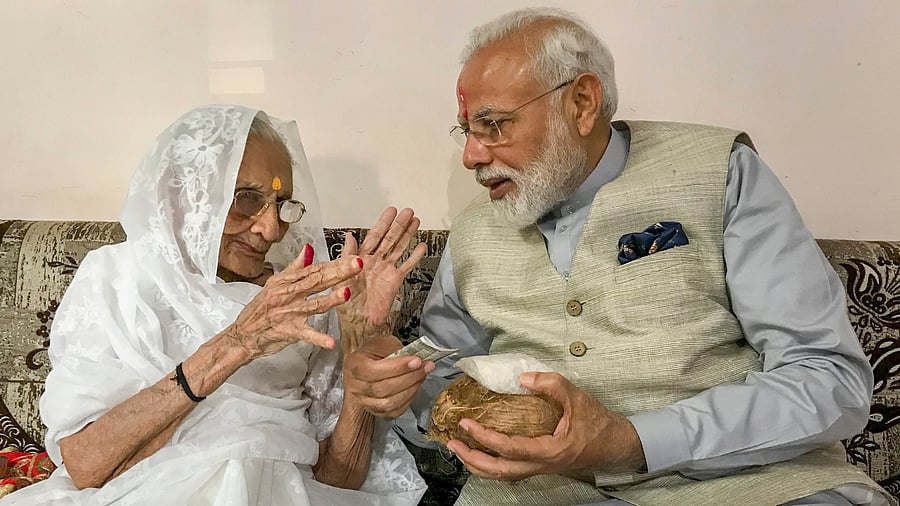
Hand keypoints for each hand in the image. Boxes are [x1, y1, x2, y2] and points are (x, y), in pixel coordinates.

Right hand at [225, 244, 362, 360]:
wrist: (241, 335)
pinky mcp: (287, 331)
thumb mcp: (274, 284)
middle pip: (316, 281)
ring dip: (331, 300)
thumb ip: (295, 268)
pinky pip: (305, 335)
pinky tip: (332, 342)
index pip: (314, 269)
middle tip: (357, 265)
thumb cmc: (259, 310)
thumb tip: (309, 249)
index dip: (335, 263)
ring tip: (347, 293)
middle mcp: (288, 295)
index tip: (353, 257)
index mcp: (286, 282)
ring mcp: (288, 313)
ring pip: (313, 305)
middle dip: (338, 273)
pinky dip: (318, 339)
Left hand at [337, 207, 426, 350]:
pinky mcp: (395, 280)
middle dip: (399, 225)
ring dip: (408, 235)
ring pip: (399, 248)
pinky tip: (422, 247)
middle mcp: (374, 261)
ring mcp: (386, 270)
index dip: (383, 223)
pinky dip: (415, 257)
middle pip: (389, 239)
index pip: (374, 236)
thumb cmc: (345, 302)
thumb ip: (346, 256)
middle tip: (408, 212)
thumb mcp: (341, 276)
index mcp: (360, 258)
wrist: (358, 322)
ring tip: (416, 222)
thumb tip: (349, 236)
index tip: (391, 211)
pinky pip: (407, 266)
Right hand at [343, 334, 434, 417]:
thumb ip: (394, 348)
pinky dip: (408, 400)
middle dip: (409, 377)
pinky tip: (415, 387)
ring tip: (422, 375)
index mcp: (354, 365)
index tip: (417, 361)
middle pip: (382, 389)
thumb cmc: (373, 354)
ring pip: (389, 403)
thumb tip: (413, 357)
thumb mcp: (381, 343)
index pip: (373, 371)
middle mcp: (356, 386)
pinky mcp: (376, 411)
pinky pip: (394, 412)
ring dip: (411, 389)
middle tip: (425, 367)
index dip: (397, 367)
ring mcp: (364, 402)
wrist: (365, 367)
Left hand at [447, 372, 645, 480]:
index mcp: (549, 451)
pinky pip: (510, 471)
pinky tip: (480, 453)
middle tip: (452, 443)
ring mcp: (540, 469)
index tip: (467, 424)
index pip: (509, 449)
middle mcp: (542, 465)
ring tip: (459, 450)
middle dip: (473, 459)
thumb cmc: (598, 423)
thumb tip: (522, 377)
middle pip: (499, 471)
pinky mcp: (540, 466)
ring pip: (503, 475)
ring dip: (478, 465)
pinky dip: (491, 464)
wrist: (615, 444)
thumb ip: (552, 384)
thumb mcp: (577, 397)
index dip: (485, 438)